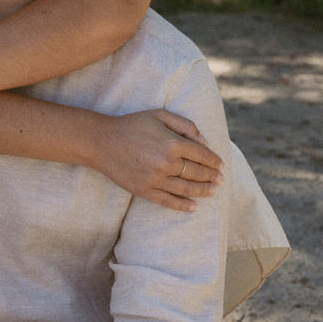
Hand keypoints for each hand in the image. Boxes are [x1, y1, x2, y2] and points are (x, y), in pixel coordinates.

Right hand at [94, 109, 222, 209]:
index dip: (214, 160)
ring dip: (203, 190)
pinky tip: (193, 206)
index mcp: (172, 143)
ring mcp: (156, 179)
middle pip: (197, 173)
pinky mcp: (145, 191)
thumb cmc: (132, 125)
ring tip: (213, 191)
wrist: (102, 142)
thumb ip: (185, 124)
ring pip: (187, 188)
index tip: (220, 164)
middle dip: (212, 176)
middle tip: (220, 179)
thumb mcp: (159, 115)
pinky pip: (168, 201)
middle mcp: (167, 163)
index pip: (202, 154)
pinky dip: (183, 205)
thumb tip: (204, 140)